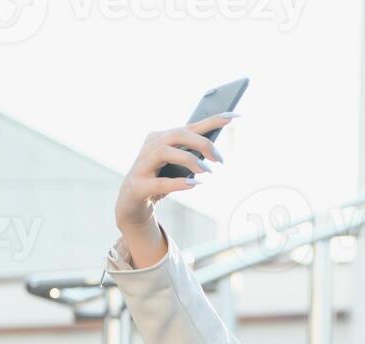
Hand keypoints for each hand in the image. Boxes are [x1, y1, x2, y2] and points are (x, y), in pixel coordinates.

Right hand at [113, 111, 235, 233]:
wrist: (132, 205)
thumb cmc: (158, 182)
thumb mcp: (177, 168)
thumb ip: (191, 157)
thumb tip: (214, 152)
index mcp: (161, 138)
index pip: (189, 126)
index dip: (211, 121)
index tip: (233, 116)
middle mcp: (150, 146)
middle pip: (177, 134)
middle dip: (202, 143)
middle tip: (219, 159)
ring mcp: (141, 165)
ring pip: (165, 152)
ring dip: (189, 160)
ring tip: (207, 171)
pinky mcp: (137, 186)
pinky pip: (159, 183)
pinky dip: (177, 183)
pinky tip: (193, 184)